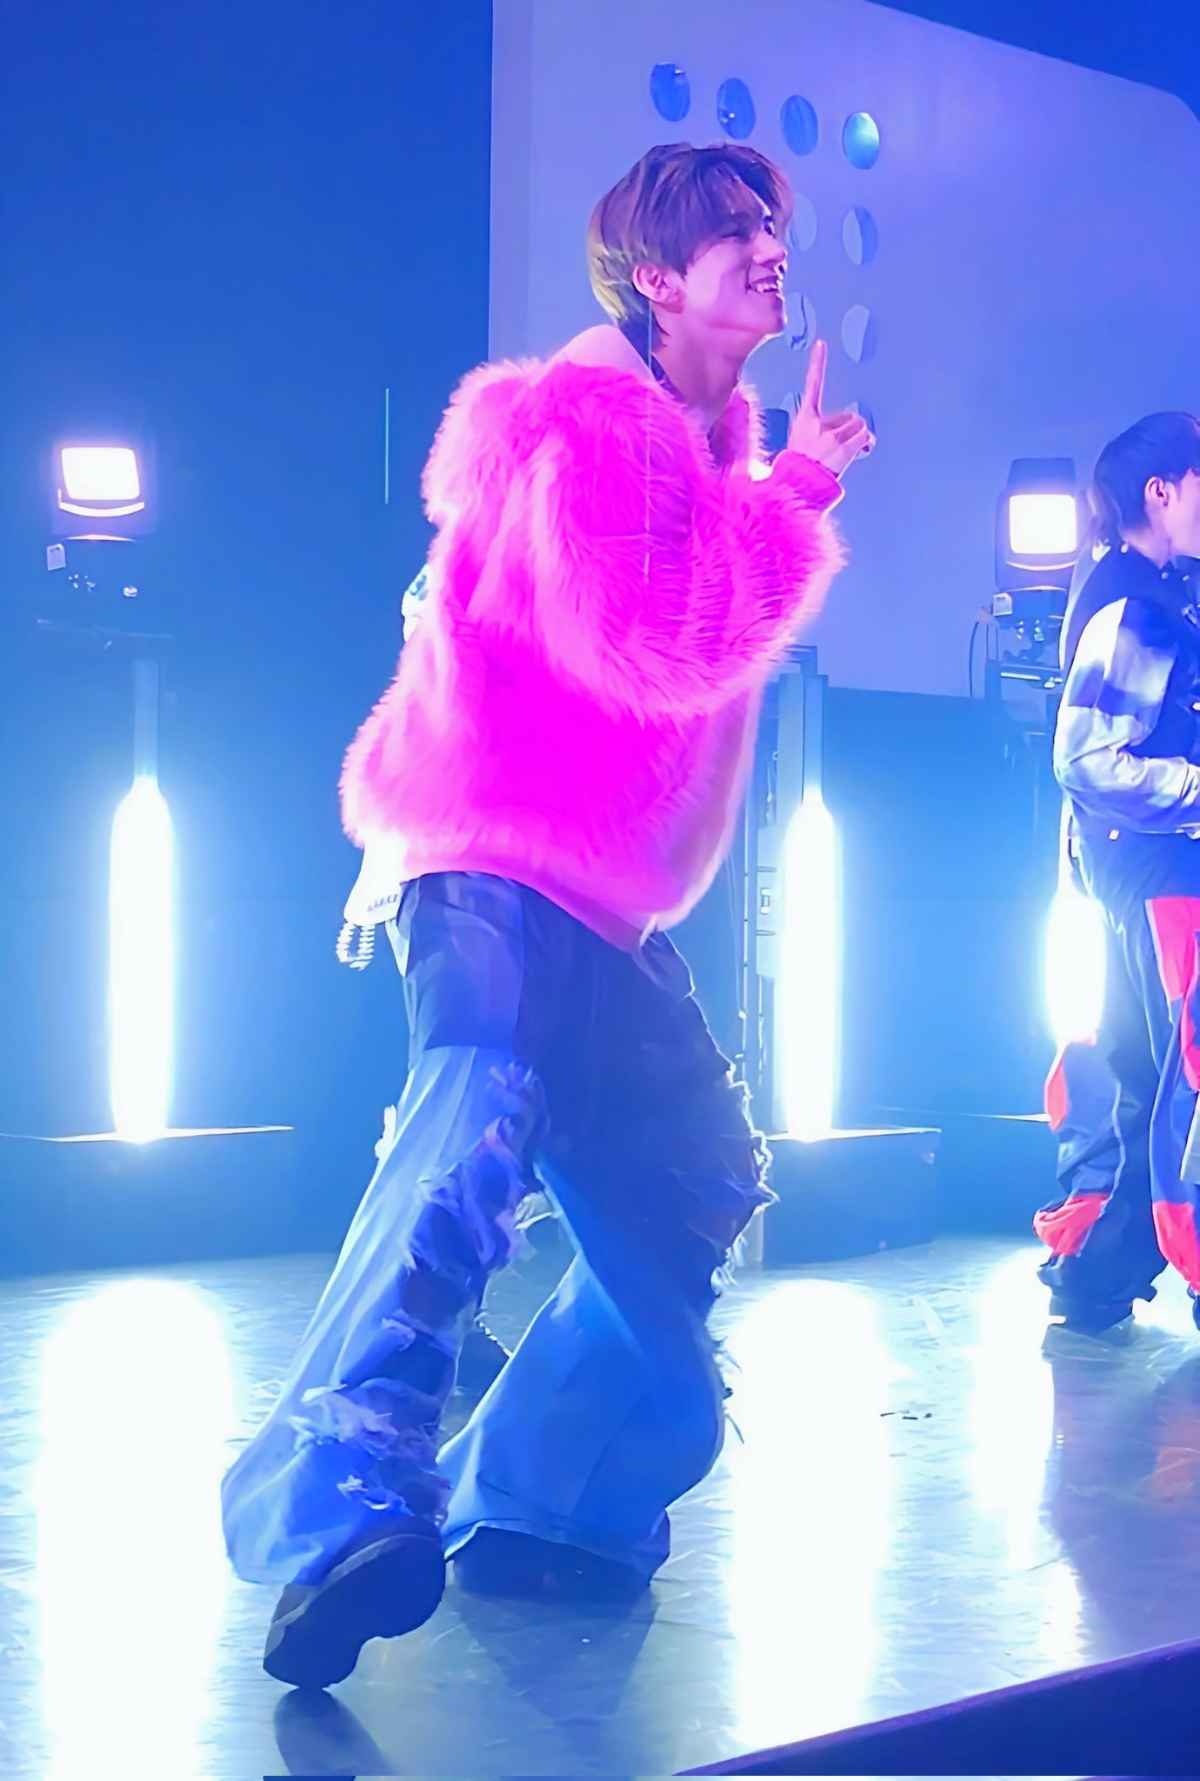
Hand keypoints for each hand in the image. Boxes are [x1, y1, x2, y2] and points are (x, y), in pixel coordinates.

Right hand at [787, 340, 874, 477]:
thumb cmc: (799, 468)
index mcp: (804, 419)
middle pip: (848, 414)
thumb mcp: (800, 442)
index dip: (817, 364)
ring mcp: (830, 436)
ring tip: (849, 450)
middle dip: (849, 427)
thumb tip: (847, 430)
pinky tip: (861, 451)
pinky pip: (864, 436)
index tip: (821, 343)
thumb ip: (819, 429)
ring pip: (858, 424)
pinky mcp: (842, 447)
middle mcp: (817, 424)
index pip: (812, 385)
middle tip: (839, 445)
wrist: (796, 488)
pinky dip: (867, 443)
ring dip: (859, 436)